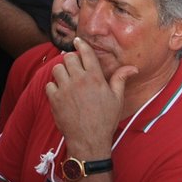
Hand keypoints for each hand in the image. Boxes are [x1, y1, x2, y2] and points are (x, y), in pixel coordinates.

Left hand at [46, 41, 132, 158]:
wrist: (89, 140)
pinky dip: (53, 87)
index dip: (81, 44)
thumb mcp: (117, 99)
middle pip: (69, 58)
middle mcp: (79, 80)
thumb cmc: (105, 120)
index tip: (78, 41)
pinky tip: (60, 93)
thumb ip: (120, 79)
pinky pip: (49, 85)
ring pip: (57, 69)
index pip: (86, 53)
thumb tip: (133, 67)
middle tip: (74, 68)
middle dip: (71, 61)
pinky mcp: (54, 99)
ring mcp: (65, 89)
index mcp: (95, 78)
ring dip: (61, 72)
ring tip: (66, 79)